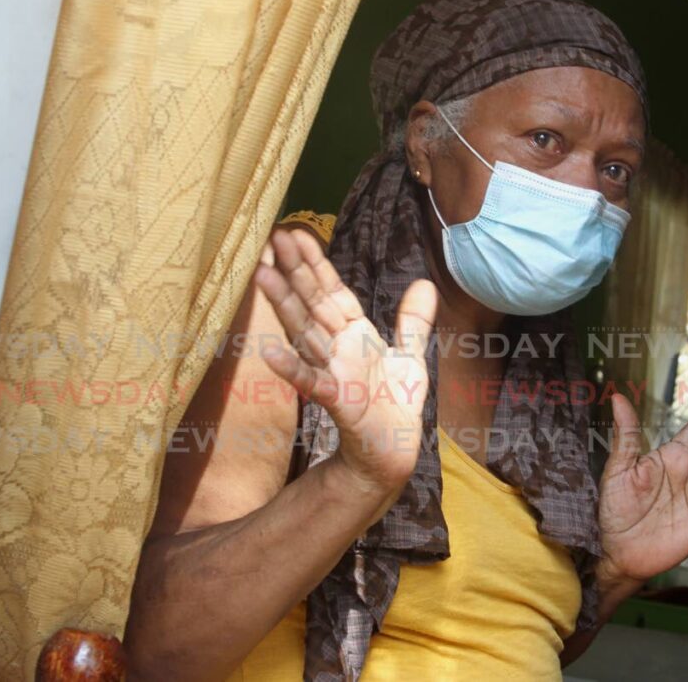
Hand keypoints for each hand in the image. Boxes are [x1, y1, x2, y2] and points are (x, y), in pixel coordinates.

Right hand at [253, 228, 436, 495]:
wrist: (394, 453)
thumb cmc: (395, 407)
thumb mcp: (410, 357)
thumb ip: (414, 321)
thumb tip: (425, 283)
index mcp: (355, 336)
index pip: (333, 293)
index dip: (317, 265)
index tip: (298, 234)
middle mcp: (338, 349)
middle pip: (313, 304)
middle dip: (296, 271)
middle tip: (275, 236)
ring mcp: (334, 373)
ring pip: (306, 333)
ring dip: (284, 305)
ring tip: (262, 275)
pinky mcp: (338, 401)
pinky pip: (313, 381)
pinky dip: (292, 367)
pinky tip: (270, 352)